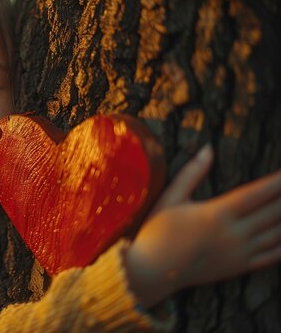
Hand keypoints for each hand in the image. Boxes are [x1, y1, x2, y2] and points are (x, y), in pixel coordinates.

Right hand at [124, 144, 280, 307]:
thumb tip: (208, 148)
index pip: (257, 193)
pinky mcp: (239, 266)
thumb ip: (191, 173)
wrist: (152, 271)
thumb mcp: (170, 198)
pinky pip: (272, 256)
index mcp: (217, 213)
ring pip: (277, 233)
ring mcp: (239, 252)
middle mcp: (233, 233)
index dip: (277, 182)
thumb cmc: (156, 232)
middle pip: (273, 212)